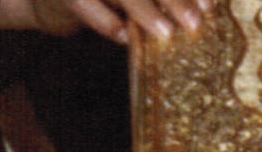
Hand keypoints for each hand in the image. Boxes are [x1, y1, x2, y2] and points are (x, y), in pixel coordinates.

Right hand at [0, 0, 212, 45]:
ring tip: (165, 33)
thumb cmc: (107, 1)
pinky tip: (126, 38)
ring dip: (143, 11)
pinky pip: (84, 5)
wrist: (52, 1)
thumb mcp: (138, 1)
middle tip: (194, 23)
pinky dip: (106, 22)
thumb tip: (203, 10)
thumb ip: (162, 1)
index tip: (209, 6)